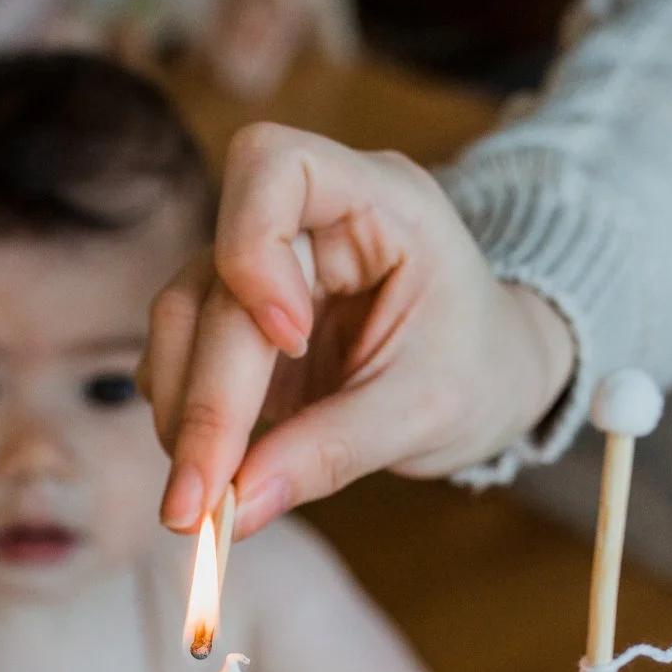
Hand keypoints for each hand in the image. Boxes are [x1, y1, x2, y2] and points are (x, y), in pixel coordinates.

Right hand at [140, 124, 575, 534]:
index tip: (288, 343)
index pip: (276, 166)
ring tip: (204, 493)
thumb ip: (334, 452)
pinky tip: (210, 466)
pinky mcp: (238, 316)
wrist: (491, 373)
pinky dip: (185, 413)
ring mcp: (266, 266)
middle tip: (199, 501)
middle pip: (216, 280)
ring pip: (181, 315)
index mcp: (381, 200)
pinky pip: (182, 353)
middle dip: (207, 396)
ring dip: (182, 407)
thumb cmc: (479, 371)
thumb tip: (239, 506)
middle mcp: (310, 218)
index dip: (256, 248)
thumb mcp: (427, 414)